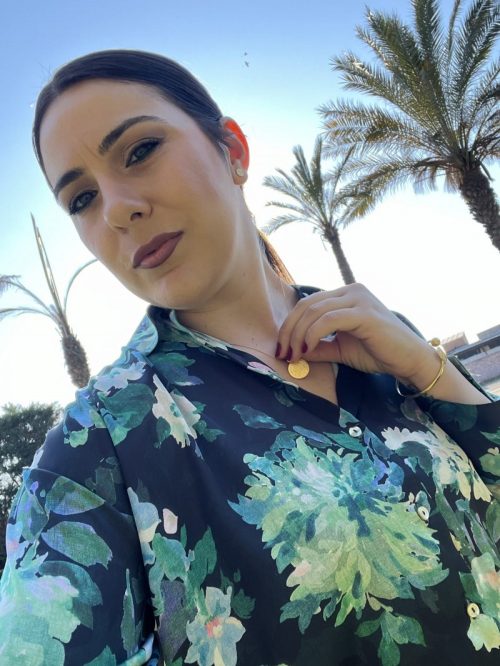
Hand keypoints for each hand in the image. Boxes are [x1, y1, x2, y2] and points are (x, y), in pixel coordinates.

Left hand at [276, 283, 437, 383]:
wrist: (409, 361)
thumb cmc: (378, 353)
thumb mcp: (339, 349)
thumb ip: (317, 347)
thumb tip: (291, 352)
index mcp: (345, 295)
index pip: (307, 304)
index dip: (289, 326)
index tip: (281, 350)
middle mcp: (351, 290)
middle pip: (306, 305)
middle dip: (289, 331)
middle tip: (282, 354)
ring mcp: (359, 298)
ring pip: (314, 312)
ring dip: (298, 335)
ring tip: (293, 355)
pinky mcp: (364, 312)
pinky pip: (329, 320)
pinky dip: (313, 334)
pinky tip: (307, 349)